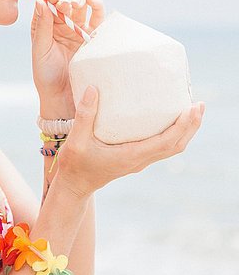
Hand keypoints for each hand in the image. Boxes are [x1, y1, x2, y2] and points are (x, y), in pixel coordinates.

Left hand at [30, 0, 104, 105]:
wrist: (64, 97)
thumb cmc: (46, 76)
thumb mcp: (40, 50)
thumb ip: (41, 27)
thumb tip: (40, 2)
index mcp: (45, 27)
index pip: (47, 6)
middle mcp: (62, 27)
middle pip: (66, 5)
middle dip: (66, 1)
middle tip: (66, 5)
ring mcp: (78, 31)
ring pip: (83, 9)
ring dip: (82, 1)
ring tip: (80, 3)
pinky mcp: (93, 39)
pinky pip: (98, 20)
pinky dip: (98, 9)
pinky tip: (94, 4)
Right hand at [55, 86, 205, 198]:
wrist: (74, 185)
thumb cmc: (75, 165)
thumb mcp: (77, 140)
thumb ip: (85, 115)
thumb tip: (93, 88)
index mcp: (130, 157)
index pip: (165, 143)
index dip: (181, 126)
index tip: (191, 109)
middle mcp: (140, 160)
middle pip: (176, 146)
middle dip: (191, 126)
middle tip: (199, 104)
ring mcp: (139, 161)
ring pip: (171, 148)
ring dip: (185, 131)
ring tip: (191, 110)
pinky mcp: (135, 158)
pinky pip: (162, 147)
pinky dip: (174, 133)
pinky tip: (170, 119)